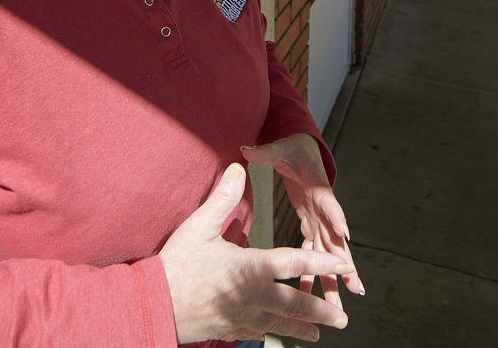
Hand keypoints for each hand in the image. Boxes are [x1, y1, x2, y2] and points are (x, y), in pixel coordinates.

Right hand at [158, 163, 352, 343]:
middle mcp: (253, 295)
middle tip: (343, 316)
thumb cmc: (177, 265)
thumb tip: (238, 167)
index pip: (294, 263)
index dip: (320, 262)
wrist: (155, 305)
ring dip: (303, 327)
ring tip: (321, 332)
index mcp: (251, 267)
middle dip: (321, 309)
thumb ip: (223, 197)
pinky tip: (279, 332)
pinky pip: (258, 331)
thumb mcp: (199, 226)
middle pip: (295, 303)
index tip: (342, 265)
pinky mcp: (231, 329)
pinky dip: (273, 331)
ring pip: (281, 324)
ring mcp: (243, 316)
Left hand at [242, 134, 364, 306]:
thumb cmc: (293, 148)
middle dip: (344, 264)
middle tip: (355, 288)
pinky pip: (316, 251)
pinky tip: (319, 294)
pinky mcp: (312, 223)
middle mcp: (323, 207)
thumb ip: (264, 151)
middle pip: (336, 238)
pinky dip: (319, 272)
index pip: (328, 202)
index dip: (336, 216)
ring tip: (340, 305)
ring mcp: (319, 217)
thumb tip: (245, 150)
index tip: (344, 234)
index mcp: (317, 187)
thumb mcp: (280, 147)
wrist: (303, 148)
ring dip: (334, 278)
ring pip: (328, 251)